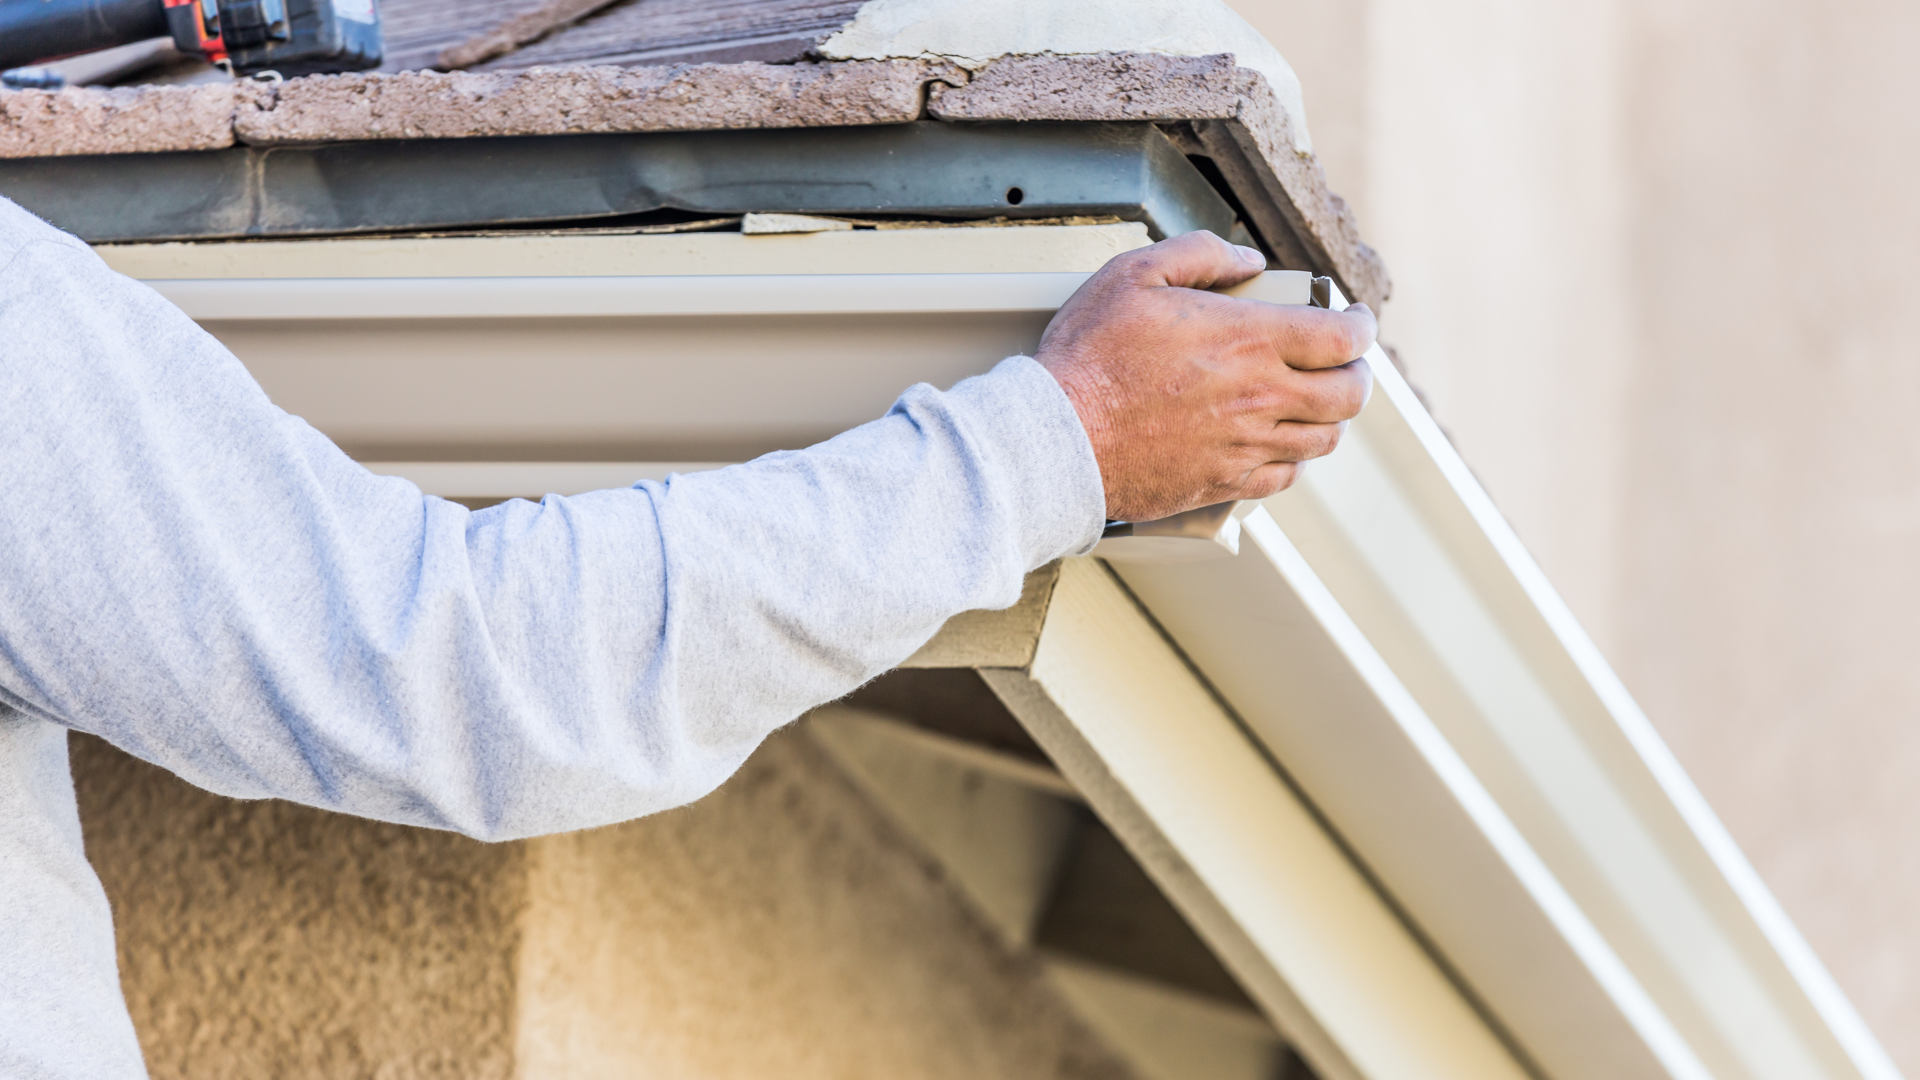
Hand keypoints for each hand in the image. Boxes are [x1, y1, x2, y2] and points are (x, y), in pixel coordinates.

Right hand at [1036, 231, 1377, 522]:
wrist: (1056, 439)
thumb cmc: (1088, 357)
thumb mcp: (1134, 274)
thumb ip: (1199, 254)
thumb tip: (1247, 260)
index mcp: (1249, 341)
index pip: (1342, 338)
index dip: (1361, 326)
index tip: (1355, 319)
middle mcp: (1259, 397)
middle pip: (1349, 395)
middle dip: (1358, 373)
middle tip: (1346, 361)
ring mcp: (1244, 446)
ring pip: (1323, 439)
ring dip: (1331, 416)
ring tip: (1316, 400)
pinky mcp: (1222, 483)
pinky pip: (1283, 478)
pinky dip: (1293, 459)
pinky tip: (1278, 442)